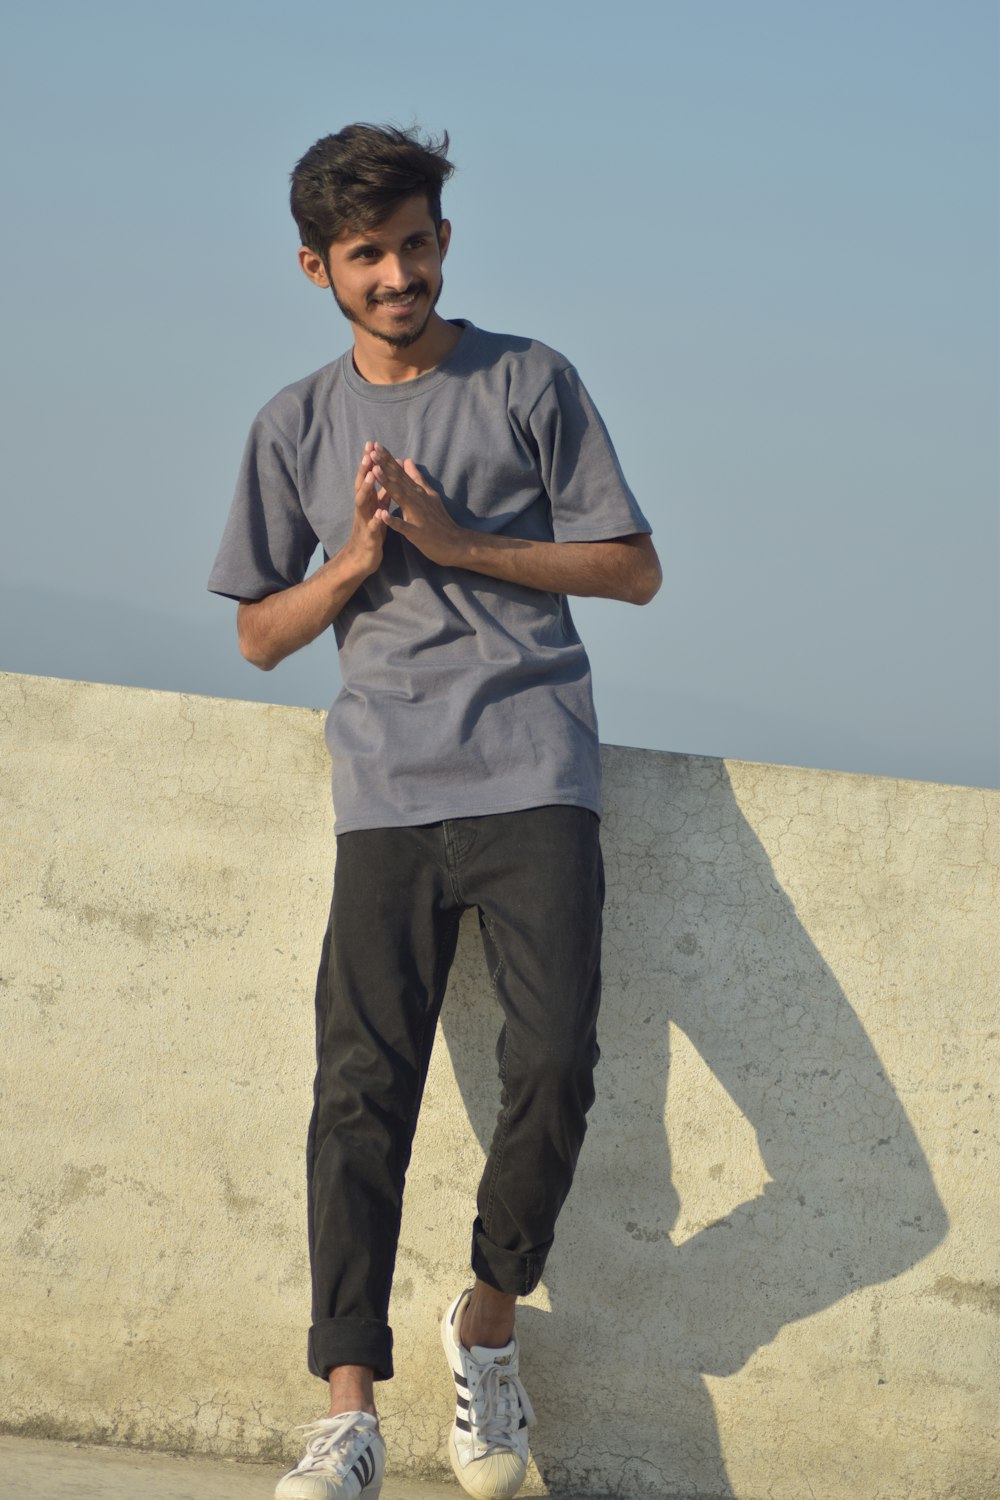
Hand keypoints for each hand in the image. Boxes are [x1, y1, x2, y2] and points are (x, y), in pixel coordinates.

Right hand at [343, 442, 387, 577]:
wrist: (361, 560)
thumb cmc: (371, 534)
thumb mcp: (377, 511)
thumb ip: (380, 496)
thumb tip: (385, 479)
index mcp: (368, 502)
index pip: (367, 478)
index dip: (370, 462)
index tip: (372, 443)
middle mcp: (363, 509)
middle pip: (362, 485)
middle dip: (365, 469)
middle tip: (368, 453)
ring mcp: (364, 522)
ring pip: (363, 503)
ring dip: (366, 489)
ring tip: (370, 476)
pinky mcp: (370, 537)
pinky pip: (373, 528)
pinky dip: (376, 520)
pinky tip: (380, 513)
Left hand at [370, 445, 464, 566]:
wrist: (455, 543)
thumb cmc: (439, 521)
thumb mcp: (430, 495)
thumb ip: (417, 478)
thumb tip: (407, 460)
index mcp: (418, 491)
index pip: (401, 472)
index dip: (388, 459)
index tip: (376, 446)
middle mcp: (417, 499)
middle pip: (398, 480)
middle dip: (384, 465)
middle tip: (371, 451)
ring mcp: (417, 515)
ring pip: (400, 497)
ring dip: (387, 484)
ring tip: (374, 471)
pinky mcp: (416, 532)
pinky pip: (403, 526)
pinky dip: (394, 520)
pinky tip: (383, 514)